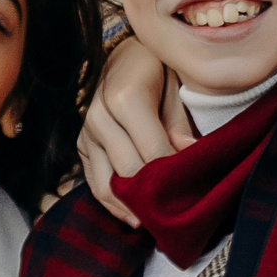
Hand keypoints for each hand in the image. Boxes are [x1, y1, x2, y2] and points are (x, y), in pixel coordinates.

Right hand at [76, 37, 183, 226]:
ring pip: (105, 184)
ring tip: (154, 224)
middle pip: (128, 172)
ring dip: (129, 207)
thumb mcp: (178, 85)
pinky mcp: (82, 145)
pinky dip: (112, 203)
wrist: (126, 52)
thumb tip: (190, 157)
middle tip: (178, 214)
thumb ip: (181, 122)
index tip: (193, 191)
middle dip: (153, 195)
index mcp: (124, 97)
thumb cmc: (158, 67)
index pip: (152, 152)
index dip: (173, 176)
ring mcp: (86, 132)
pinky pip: (93, 182)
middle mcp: (98, 116)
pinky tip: (132, 216)